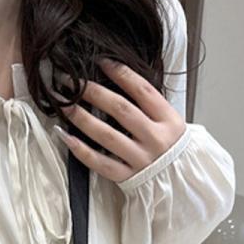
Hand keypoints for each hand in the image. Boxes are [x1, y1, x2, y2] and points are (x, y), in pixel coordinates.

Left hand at [53, 59, 186, 182]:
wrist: (179, 182)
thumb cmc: (170, 149)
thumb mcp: (170, 123)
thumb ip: (150, 106)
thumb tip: (119, 80)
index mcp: (168, 120)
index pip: (143, 91)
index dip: (121, 74)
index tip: (101, 62)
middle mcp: (155, 139)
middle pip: (121, 110)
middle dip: (94, 93)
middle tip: (72, 81)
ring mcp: (140, 159)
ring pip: (107, 136)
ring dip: (82, 119)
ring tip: (64, 105)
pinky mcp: (126, 178)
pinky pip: (100, 163)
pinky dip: (81, 150)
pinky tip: (66, 137)